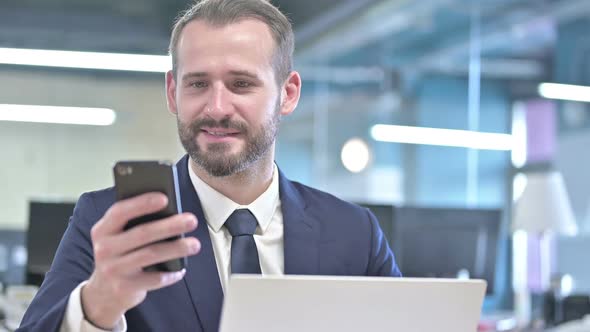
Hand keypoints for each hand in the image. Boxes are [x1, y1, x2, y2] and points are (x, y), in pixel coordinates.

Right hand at [81, 192, 199, 329]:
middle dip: (170, 225)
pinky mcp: (124, 287)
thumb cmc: (120, 255)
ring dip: (176, 248)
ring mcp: (113, 269)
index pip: (120, 211)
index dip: (142, 203)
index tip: (165, 198)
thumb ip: (135, 223)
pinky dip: (171, 273)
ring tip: (195, 244)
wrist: (103, 293)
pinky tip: (181, 269)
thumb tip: (170, 212)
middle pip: (142, 233)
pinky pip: (154, 279)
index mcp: (103, 229)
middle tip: (191, 220)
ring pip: (151, 254)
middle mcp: (104, 248)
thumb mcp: (119, 237)